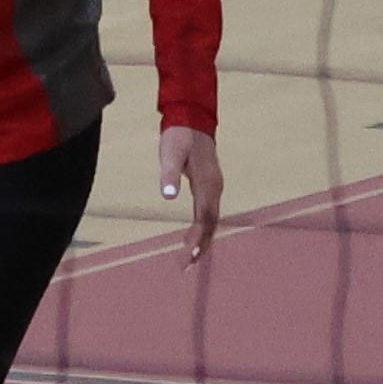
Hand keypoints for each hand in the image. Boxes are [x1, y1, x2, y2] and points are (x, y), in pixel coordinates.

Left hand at [159, 126, 222, 264]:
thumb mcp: (170, 153)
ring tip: (189, 259)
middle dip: (201, 245)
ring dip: (202, 239)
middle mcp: (215, 187)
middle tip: (187, 265)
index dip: (200, 238)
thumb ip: (169, 175)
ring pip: (211, 219)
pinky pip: (208, 212)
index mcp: (207, 183)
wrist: (192, 118)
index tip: (191, 256)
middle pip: (211, 223)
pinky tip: (191, 237)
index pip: (206, 217)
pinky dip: (201, 227)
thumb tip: (167, 195)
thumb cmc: (179, 136)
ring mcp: (214, 186)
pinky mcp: (210, 185)